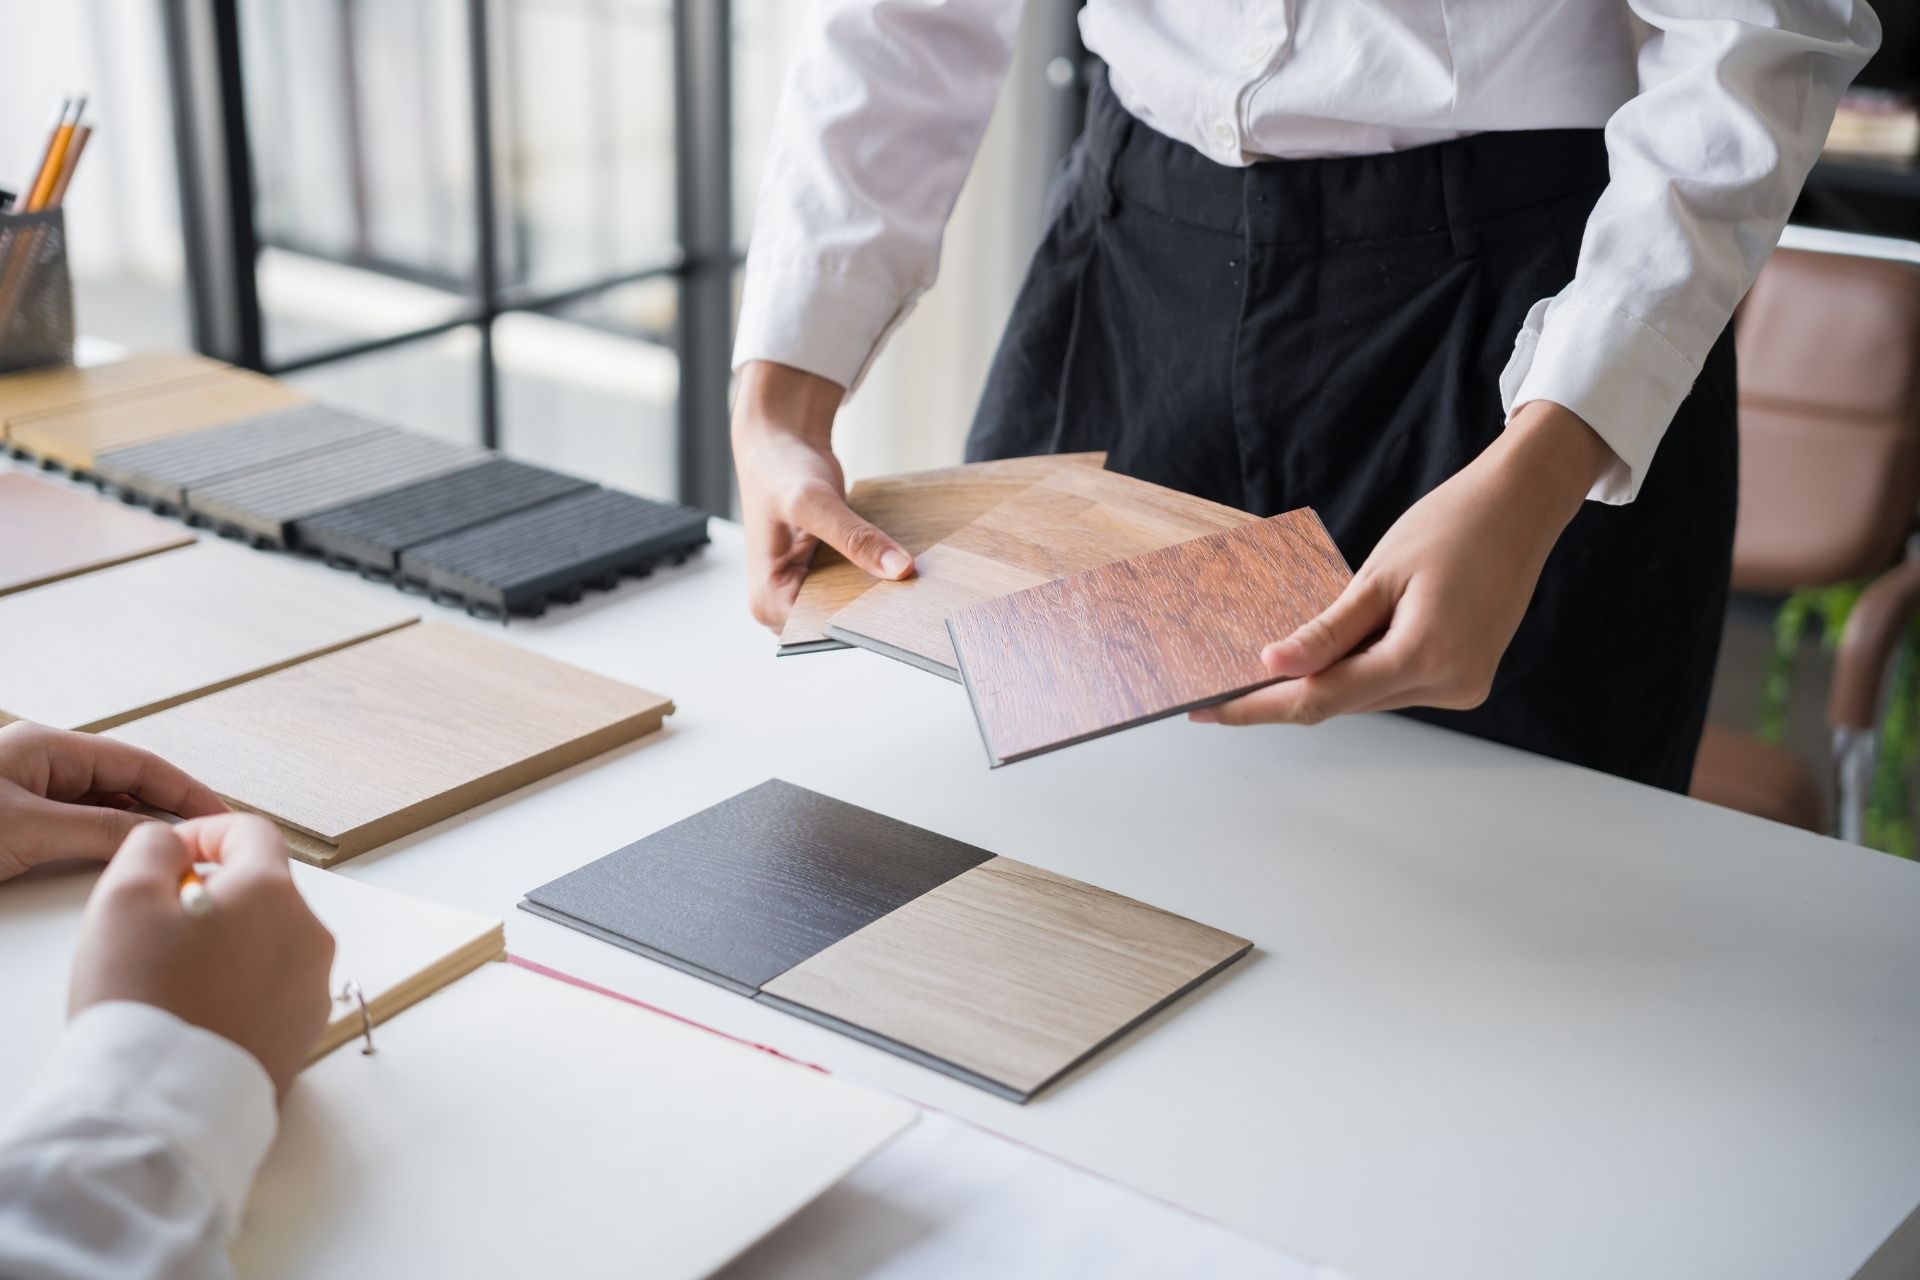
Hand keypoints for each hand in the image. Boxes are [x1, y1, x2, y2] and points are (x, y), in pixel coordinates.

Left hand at [0, 721, 226, 881]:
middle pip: (125, 786)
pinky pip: (78, 832)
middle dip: (164, 810)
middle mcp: (42, 767)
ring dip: (134, 832)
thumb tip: (153, 837)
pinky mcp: (18, 828)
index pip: (138, 764)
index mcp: (46, 748)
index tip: (217, 815)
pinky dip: (106, 846)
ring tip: (167, 855)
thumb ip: (96, 830)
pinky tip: (122, 862)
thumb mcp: (26, 827)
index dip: (184, 790)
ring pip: (103, 812)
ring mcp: (29, 797)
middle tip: (199, 842)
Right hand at [69, 814, 334, 1096]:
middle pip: (263, 892)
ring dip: (228, 945)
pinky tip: (198, 1013)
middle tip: (158, 929)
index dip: (205, 834)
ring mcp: (313, 988)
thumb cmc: (143, 999)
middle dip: (214, 898)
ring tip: (174, 979)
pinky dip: (240, 990)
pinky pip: (272, 992)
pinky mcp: (305, 1033)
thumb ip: (154, 848)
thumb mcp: (123, 898)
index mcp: (273, 893)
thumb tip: (176, 845)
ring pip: (269, 943)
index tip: (171, 858)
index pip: (252, 833)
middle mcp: (310, 935)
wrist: (166, 1103)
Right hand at [732, 359, 912, 629]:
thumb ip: (855, 538)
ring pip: (850, 606)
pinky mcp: (821, 576)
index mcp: (767, 599)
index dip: (862, 622)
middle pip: (838, 622)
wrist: (779, 444)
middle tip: (917, 593)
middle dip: (874, 608)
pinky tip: (900, 564)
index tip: (903, 610)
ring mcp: (802, 591)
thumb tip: (900, 569)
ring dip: (878, 591)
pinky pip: (855, 586)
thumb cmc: (780, 470)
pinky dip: (875, 574)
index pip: (822, 629)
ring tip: (913, 580)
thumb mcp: (814, 503)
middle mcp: (781, 603)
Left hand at [1193, 401, 1613, 726]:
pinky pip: (1394, 684)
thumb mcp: (1379, 576)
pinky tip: (1332, 652)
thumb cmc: (1454, 525)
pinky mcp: (1466, 678)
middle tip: (1222, 689)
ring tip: (1271, 664)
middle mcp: (1449, 683)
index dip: (1259, 706)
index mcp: (1425, 655)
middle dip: (1284, 695)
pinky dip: (1360, 671)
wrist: (1522, 508)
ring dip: (1324, 681)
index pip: (1321, 697)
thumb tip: (1274, 667)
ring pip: (1368, 697)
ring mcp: (1462, 686)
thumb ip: (1328, 632)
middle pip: (1344, 703)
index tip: (1210, 709)